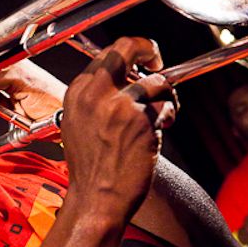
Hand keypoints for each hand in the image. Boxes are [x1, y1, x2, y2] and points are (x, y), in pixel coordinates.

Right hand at [58, 37, 171, 222]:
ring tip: (163, 114)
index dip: (130, 53)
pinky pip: (166, 103)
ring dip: (167, 96)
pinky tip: (161, 130)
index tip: (142, 63)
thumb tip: (129, 78)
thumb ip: (98, 97)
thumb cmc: (93, 168)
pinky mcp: (140, 118)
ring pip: (156, 81)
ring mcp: (118, 104)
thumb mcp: (81, 123)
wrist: (95, 200)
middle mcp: (95, 93)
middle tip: (157, 64)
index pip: (107, 53)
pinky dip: (169, 114)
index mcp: (78, 92)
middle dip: (149, 49)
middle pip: (128, 46)